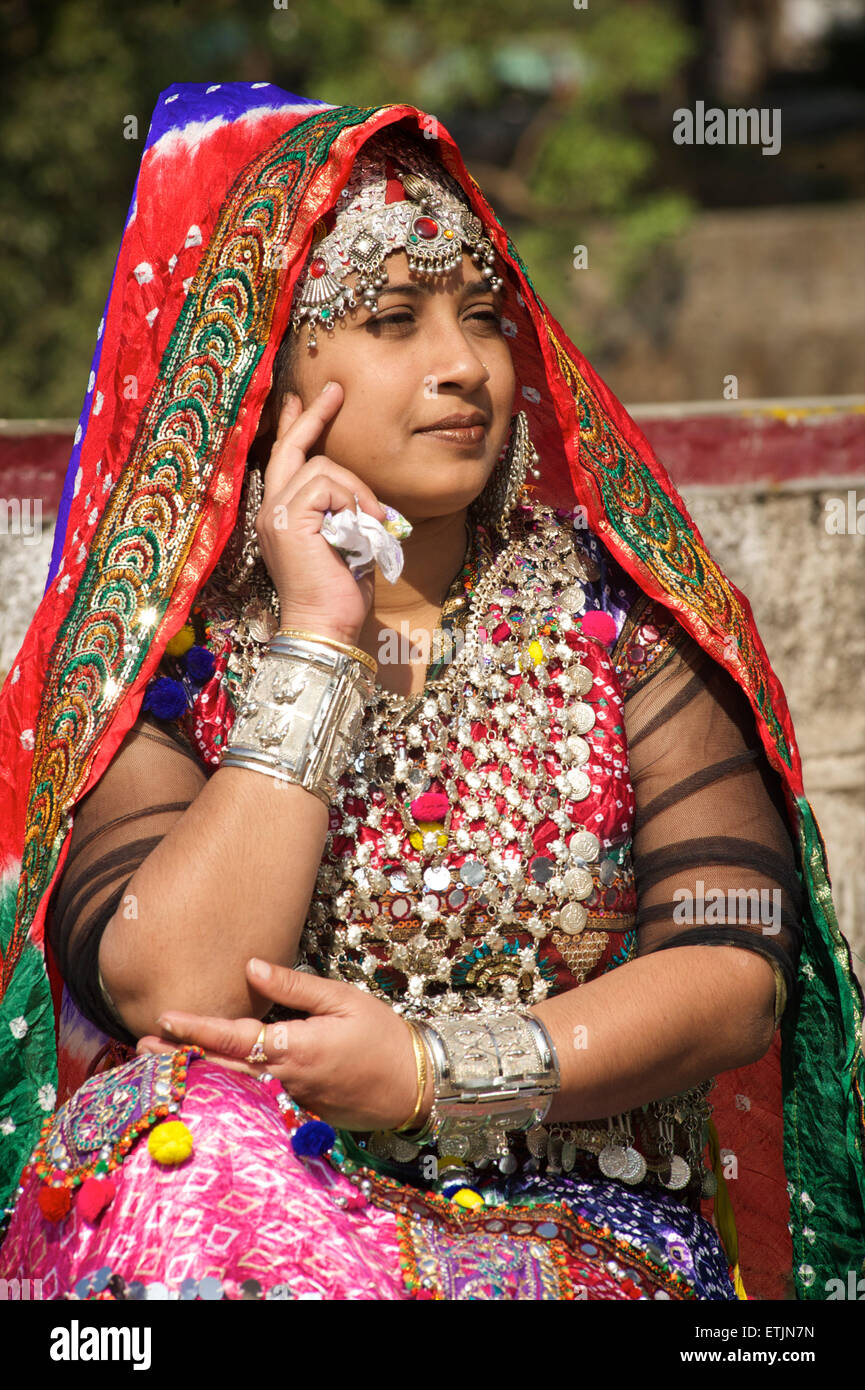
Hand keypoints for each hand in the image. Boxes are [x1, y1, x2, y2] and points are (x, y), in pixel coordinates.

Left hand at [136, 958, 431, 1132]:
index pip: (234, 1037)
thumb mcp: (342, 1000)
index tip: (164, 1018)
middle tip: (140, 1048)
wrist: (414, 1087)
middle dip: (180, 1058)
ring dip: (196, 1076)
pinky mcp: (297, 1114)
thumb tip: (250, 966)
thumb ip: (293, 986)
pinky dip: (224, 1091)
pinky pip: (252, 1103)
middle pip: (221, 1070)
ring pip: (232, 1090)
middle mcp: (285, 1080)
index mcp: (296, 1048)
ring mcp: (290, 1102)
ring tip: (161, 1065)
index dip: (197, 1028)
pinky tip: (205, 1083)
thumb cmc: (382, 1036)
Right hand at [256, 382, 387, 645]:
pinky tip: (365, 525)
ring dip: (357, 490)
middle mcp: (270, 511)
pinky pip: (327, 485)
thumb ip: (343, 511)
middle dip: (314, 416)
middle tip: (336, 390)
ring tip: (375, 520)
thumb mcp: (346, 541)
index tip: (302, 399)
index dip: (296, 428)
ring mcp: (275, 515)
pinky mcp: (289, 520)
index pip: (285, 461)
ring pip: (322, 468)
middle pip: (290, 449)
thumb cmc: (340, 594)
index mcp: (281, 516)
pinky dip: (353, 500)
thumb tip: (359, 490)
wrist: (327, 628)